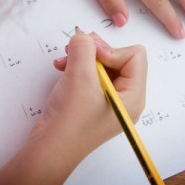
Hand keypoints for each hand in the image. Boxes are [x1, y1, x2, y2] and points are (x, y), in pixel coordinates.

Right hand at [0, 33, 146, 184]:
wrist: (49, 149)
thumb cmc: (69, 120)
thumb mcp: (79, 76)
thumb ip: (84, 47)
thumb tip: (84, 36)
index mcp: (133, 96)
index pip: (135, 55)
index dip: (111, 49)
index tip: (89, 54)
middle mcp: (125, 99)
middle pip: (119, 58)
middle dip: (95, 52)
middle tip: (75, 49)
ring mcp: (109, 102)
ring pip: (103, 66)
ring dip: (83, 58)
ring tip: (65, 59)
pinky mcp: (93, 103)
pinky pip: (91, 76)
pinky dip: (77, 68)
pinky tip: (61, 68)